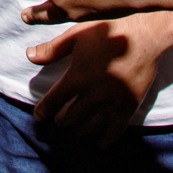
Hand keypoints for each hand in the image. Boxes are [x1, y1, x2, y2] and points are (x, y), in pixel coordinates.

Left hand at [27, 11, 172, 146]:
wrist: (144, 32)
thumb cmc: (107, 29)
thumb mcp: (76, 35)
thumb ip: (52, 49)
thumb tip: (29, 55)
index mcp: (77, 77)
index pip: (54, 101)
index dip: (43, 111)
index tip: (38, 116)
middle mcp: (93, 94)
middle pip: (70, 118)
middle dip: (61, 121)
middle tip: (59, 120)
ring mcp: (112, 102)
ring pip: (90, 127)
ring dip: (79, 130)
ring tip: (75, 128)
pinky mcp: (129, 105)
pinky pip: (115, 130)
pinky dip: (104, 139)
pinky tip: (99, 143)